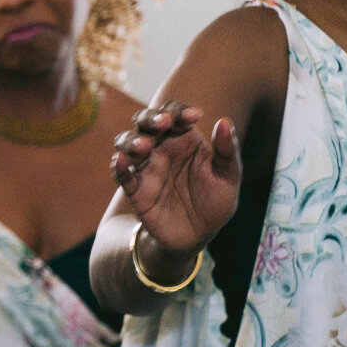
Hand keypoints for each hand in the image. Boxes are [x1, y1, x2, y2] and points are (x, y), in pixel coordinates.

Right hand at [111, 101, 241, 256]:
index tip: (194, 116)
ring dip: (131, 140)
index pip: (175, 116)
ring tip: (143, 146)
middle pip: (144, 122)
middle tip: (163, 122)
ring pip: (126, 143)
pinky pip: (121, 174)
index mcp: (184, 140)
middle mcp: (161, 149)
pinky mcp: (135, 189)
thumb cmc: (215, 201)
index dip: (180, 111)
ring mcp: (146, 168)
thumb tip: (224, 121)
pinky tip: (120, 161)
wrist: (199, 235)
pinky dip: (117, 167)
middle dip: (150, 118)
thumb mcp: (229, 176)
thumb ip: (227, 150)